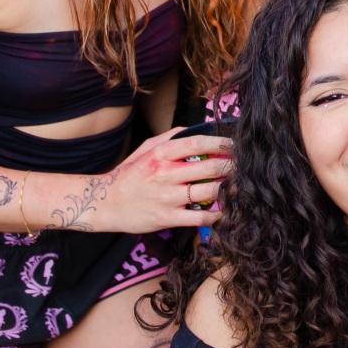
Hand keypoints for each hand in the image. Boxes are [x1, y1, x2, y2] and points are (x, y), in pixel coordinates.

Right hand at [77, 129, 232, 234]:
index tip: (234, 144)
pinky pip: (200, 217)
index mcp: (161, 154)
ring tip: (237, 186)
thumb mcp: (144, 149)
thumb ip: (168, 138)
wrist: (104, 204)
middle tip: (243, 166)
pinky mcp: (168, 218)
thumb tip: (192, 130)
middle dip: (231, 166)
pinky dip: (216, 215)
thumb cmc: (128, 176)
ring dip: (227, 189)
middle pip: (210, 166)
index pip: (197, 143)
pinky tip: (224, 211)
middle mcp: (166, 174)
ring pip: (209, 191)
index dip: (220, 142)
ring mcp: (168, 197)